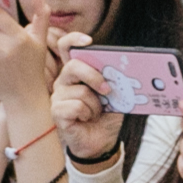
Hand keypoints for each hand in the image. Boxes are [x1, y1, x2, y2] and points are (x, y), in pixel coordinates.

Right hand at [51, 34, 123, 167]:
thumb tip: (126, 70)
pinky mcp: (56, 112)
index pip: (67, 47)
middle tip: (108, 90)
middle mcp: (64, 82)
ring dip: (95, 105)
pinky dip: (88, 114)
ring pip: (80, 91)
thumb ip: (115, 80)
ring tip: (96, 113)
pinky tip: (86, 120)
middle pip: (74, 66)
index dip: (74, 40)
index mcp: (77, 72)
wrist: (101, 142)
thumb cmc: (105, 116)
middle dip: (94, 76)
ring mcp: (58, 97)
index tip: (88, 41)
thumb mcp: (115, 94)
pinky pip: (76, 106)